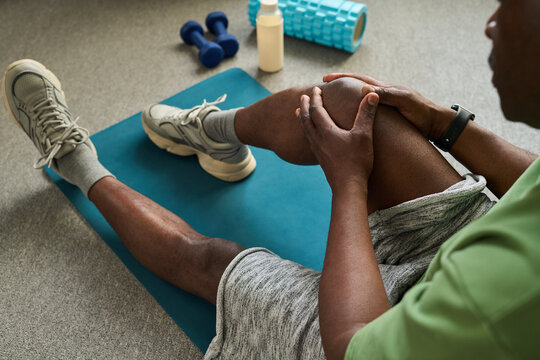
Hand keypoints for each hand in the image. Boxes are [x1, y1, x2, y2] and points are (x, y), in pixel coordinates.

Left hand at [296, 87, 378, 192]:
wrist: (348, 187)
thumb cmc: (357, 161)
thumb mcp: (364, 135)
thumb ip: (366, 113)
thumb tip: (371, 94)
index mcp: (326, 131)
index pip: (316, 110)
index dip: (316, 98)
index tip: (316, 89)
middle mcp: (318, 140)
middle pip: (306, 119)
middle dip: (304, 106)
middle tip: (302, 97)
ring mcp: (318, 151)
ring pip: (306, 131)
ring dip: (302, 119)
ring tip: (299, 113)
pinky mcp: (321, 160)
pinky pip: (310, 141)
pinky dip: (308, 132)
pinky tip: (312, 136)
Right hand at [323, 73, 454, 139]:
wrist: (436, 124)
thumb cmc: (422, 112)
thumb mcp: (403, 101)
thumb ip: (386, 94)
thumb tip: (363, 88)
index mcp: (385, 88)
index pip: (359, 79)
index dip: (342, 78)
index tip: (326, 78)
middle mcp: (383, 94)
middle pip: (357, 86)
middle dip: (340, 86)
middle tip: (323, 87)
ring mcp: (385, 105)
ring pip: (360, 98)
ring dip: (345, 98)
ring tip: (331, 102)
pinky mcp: (387, 115)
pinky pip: (366, 110)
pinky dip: (355, 110)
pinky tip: (349, 118)